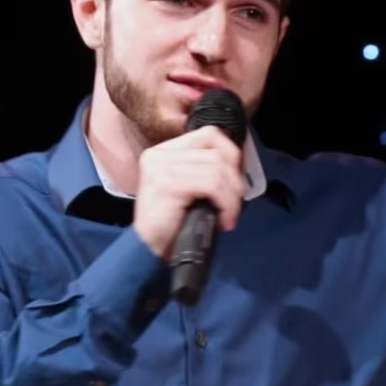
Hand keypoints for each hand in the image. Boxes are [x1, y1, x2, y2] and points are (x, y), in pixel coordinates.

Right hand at [133, 125, 245, 258]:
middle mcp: (159, 155)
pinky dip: (226, 204)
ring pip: (217, 170)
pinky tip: (223, 220)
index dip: (231, 153)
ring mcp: (160, 168)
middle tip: (234, 204)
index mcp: (163, 152)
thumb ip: (203, 170)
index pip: (209, 134)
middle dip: (234, 181)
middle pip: (216, 153)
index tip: (238, 178)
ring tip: (228, 216)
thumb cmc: (171, 225)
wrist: (147, 251)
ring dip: (231, 198)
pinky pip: (212, 185)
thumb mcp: (188, 190)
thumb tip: (239, 164)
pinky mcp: (166, 184)